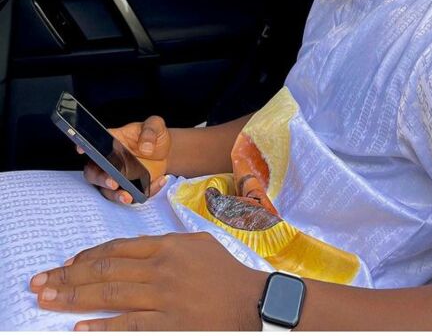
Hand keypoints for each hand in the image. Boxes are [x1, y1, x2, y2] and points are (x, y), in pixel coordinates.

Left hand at [29, 232, 264, 330]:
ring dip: (76, 298)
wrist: (252, 303)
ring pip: (111, 295)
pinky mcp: (170, 325)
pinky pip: (129, 325)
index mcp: (167, 246)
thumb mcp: (198, 243)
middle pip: (106, 270)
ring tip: (49, 300)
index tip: (66, 263)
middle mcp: (161, 268)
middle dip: (69, 276)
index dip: (88, 255)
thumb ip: (166, 243)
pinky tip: (80, 328)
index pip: (118, 248)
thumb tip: (134, 248)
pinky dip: (102, 327)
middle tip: (41, 282)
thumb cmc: (225, 273)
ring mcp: (164, 298)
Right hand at [80, 116, 170, 203]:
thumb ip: (150, 131)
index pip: (94, 144)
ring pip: (109, 191)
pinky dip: (146, 192)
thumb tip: (146, 147)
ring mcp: (119, 177)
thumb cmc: (155, 136)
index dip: (84, 146)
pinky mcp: (131, 188)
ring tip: (128, 196)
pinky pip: (134, 195)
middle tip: (113, 182)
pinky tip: (159, 180)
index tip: (81, 149)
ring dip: (116, 196)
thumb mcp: (155, 125)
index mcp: (112, 142)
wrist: (166, 151)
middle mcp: (111, 162)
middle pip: (94, 173)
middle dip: (101, 180)